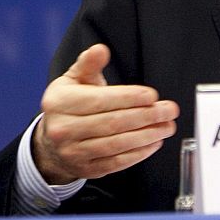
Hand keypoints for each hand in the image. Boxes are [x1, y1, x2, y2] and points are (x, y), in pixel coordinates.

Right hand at [31, 44, 178, 184]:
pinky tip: (153, 142)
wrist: (51, 143)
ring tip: (166, 126)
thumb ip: (88, 64)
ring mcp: (74, 152)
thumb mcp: (73, 80)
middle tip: (168, 110)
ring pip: (117, 144)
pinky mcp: (87, 170)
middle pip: (112, 123)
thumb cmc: (68, 106)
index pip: (99, 100)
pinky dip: (139, 153)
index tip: (151, 95)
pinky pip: (117, 162)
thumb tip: (100, 49)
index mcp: (59, 102)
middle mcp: (63, 129)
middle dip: (146, 116)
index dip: (128, 98)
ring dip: (147, 135)